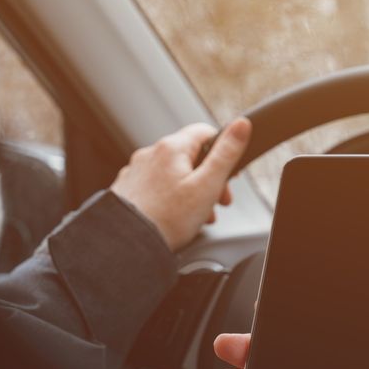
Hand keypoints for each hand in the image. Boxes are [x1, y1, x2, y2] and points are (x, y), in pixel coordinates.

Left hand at [111, 117, 251, 250]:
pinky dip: (169, 200)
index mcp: (171, 148)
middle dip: (208, 178)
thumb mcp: (207, 185)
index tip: (228, 174)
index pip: (205, 132)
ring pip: (172, 174)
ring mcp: (135, 172)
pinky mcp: (126, 190)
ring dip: (190, 191)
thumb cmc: (168, 219)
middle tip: (216, 202)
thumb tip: (241, 125)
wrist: (129, 244)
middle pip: (189, 156)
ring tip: (196, 216)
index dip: (223, 151)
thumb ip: (226, 154)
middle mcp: (149, 154)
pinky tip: (173, 218)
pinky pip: (155, 188)